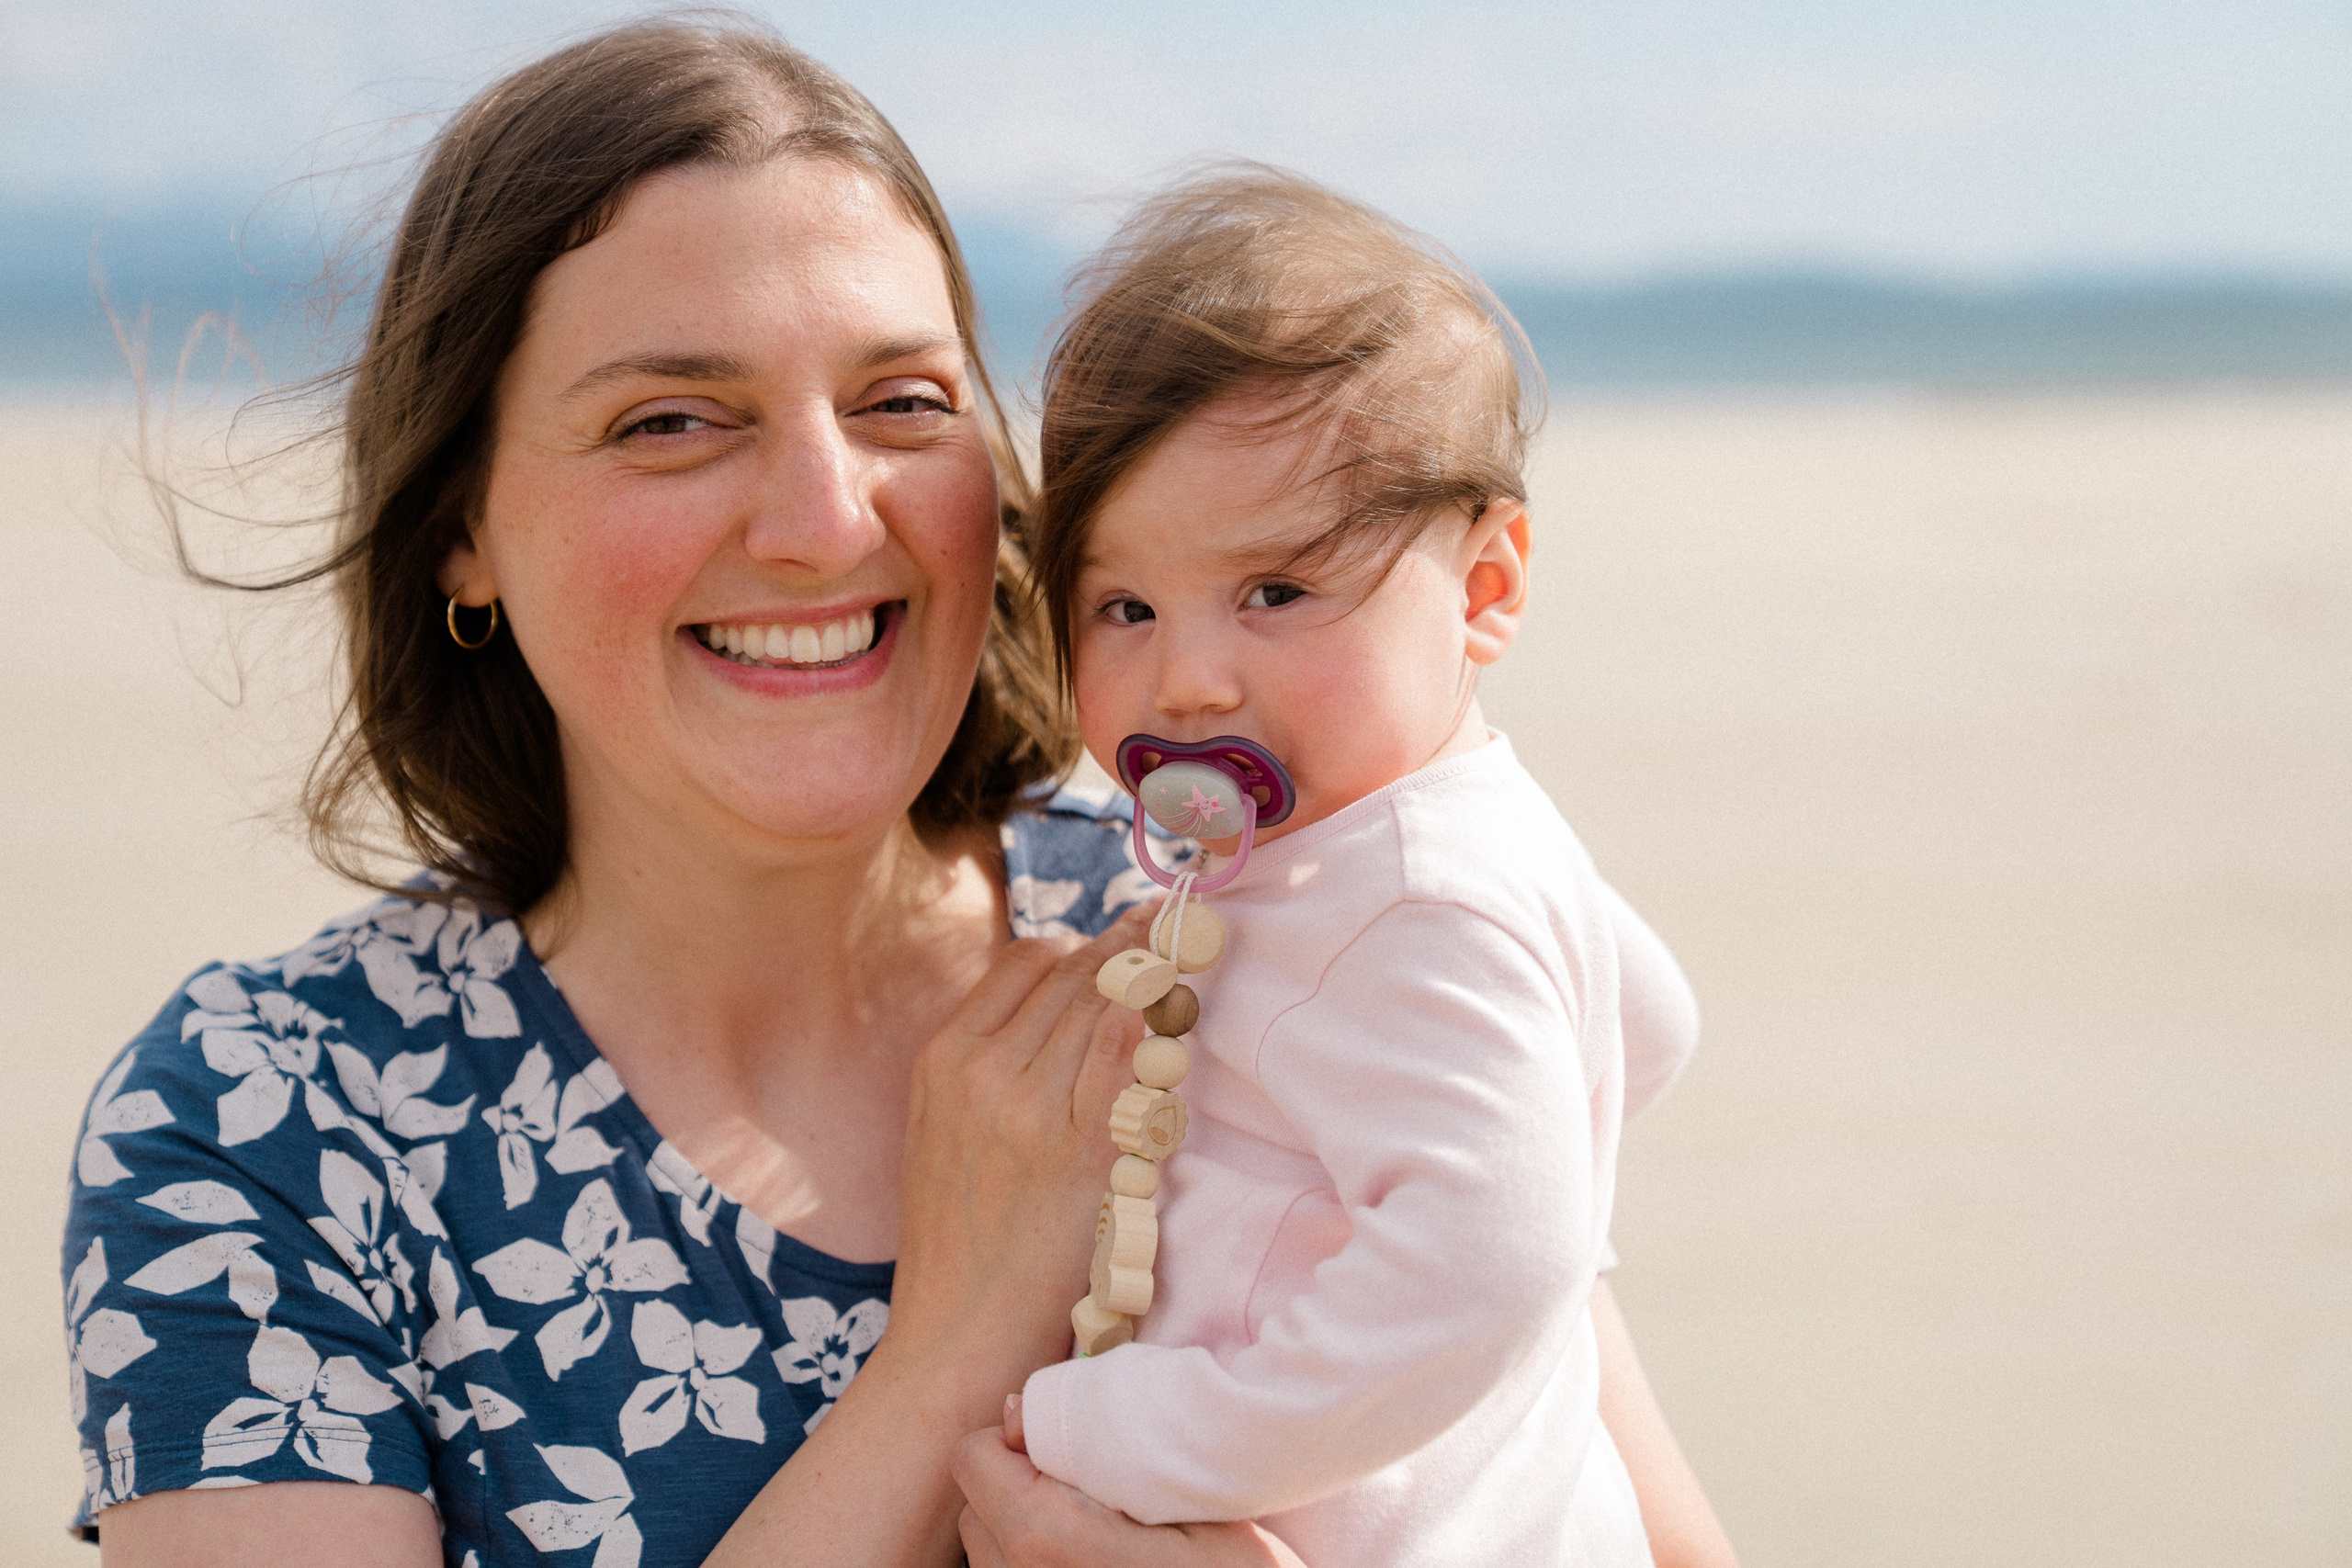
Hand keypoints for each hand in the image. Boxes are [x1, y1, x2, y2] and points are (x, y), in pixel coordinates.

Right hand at [867, 905, 1156, 1431]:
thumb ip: (985, 1066)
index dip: (1080, 942)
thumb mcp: (940, 1130)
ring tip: (1181, 958)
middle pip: (1072, 975)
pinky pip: (1123, 1062)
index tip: (1118, 938)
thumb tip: (1054, 1009)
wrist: (956, 1334)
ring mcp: (1032, 1110)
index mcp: (943, 1059)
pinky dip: (1150, 1026)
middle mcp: (983, 1071)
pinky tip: (1173, 1006)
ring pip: (1103, 1008)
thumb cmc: (956, 1239)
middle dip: (1125, 948)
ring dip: (1147, 978)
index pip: (1024, 962)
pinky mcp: (1081, 1153)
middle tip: (1166, 926)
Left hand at [954, 1399, 1308, 1567]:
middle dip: (1018, 1484)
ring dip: (1024, 1530)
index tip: (1071, 1443)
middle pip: (975, 1508)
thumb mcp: (1191, 1498)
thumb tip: (1015, 1411)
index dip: (1017, 1437)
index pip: (973, 1458)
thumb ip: (1094, 1450)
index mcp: (1050, 1541)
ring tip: (1099, 1530)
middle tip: (1094, 1485)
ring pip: (987, 1552)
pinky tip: (1098, 1566)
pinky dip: (1039, 1566)